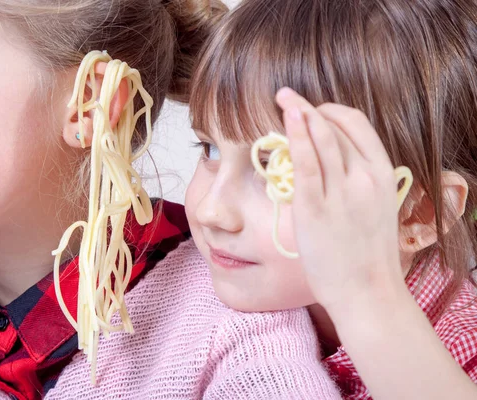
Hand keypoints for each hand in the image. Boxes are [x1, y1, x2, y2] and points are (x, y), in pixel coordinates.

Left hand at [275, 87, 406, 313]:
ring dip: (299, 112)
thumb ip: (358, 181)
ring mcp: (340, 192)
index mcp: (382, 173)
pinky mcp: (315, 208)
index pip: (356, 125)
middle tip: (287, 95)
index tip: (311, 110)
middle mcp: (364, 177)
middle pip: (333, 127)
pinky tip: (287, 119)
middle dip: (308, 106)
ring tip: (282, 97)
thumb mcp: (376, 207)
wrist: (367, 292)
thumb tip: (333, 162)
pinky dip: (296, 137)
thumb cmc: (367, 254)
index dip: (330, 111)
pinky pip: (306, 164)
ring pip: (320, 139)